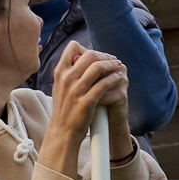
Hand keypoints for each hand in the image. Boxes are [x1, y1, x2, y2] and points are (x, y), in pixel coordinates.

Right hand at [37, 42, 129, 177]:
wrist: (63, 132)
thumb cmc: (65, 109)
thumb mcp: (61, 86)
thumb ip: (70, 72)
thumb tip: (84, 57)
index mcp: (60, 73)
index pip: (73, 47)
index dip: (88, 49)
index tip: (97, 57)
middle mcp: (66, 79)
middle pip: (89, 54)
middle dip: (104, 56)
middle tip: (113, 61)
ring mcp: (76, 90)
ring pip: (98, 67)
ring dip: (112, 65)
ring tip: (118, 68)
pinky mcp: (87, 101)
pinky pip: (104, 84)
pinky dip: (114, 79)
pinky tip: (118, 79)